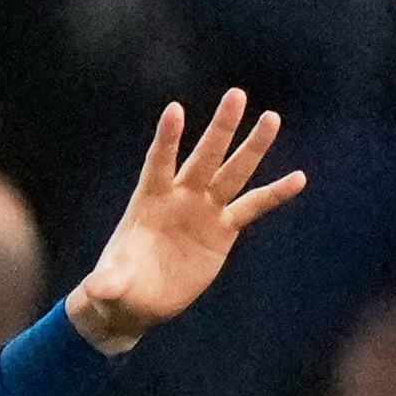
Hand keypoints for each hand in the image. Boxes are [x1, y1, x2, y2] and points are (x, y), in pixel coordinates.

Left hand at [63, 91, 303, 353]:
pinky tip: (298, 178)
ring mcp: (204, 210)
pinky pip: (253, 207)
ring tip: (271, 118)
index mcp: (149, 201)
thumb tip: (96, 291)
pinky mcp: (223, 229)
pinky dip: (275, 194)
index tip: (174, 110)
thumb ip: (107, 283)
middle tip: (237, 95)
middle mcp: (180, 197)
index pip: (158, 164)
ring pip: (232, 173)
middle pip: (204, 157)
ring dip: (252, 148)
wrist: (138, 300)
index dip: (167, 139)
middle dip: (220, 128)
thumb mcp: (109, 287)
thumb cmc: (117, 287)